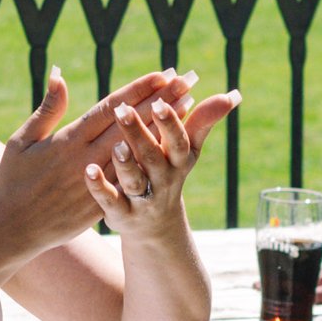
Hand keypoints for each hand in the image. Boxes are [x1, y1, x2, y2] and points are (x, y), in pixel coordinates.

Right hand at [0, 69, 197, 258]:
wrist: (13, 230)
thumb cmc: (13, 182)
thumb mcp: (22, 141)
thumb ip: (47, 108)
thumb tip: (59, 73)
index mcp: (68, 140)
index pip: (110, 107)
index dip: (138, 90)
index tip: (162, 74)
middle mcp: (87, 158)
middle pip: (131, 124)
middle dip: (161, 101)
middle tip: (187, 81)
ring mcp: (97, 183)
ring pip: (138, 150)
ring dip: (164, 127)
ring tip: (189, 106)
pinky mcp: (101, 204)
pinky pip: (131, 179)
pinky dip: (152, 160)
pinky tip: (172, 147)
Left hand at [85, 88, 237, 236]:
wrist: (155, 225)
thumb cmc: (170, 173)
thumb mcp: (187, 151)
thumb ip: (203, 122)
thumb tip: (233, 94)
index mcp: (177, 161)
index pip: (177, 141)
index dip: (170, 123)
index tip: (159, 102)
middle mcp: (162, 180)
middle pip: (152, 157)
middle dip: (139, 134)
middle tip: (123, 110)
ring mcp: (142, 199)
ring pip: (134, 181)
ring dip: (125, 164)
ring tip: (115, 145)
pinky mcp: (121, 214)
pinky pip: (110, 201)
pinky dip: (99, 187)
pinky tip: (88, 171)